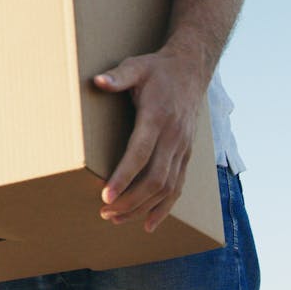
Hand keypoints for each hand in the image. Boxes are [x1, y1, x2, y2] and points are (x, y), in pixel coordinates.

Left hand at [93, 49, 205, 232]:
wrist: (191, 70)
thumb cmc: (157, 70)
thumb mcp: (136, 66)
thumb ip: (118, 76)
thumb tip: (99, 82)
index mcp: (157, 118)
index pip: (140, 153)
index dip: (124, 176)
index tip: (106, 194)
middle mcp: (173, 137)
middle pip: (155, 179)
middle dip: (130, 200)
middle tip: (104, 212)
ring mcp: (182, 148)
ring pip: (167, 188)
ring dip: (142, 208)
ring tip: (116, 219)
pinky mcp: (186, 155)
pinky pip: (178, 187)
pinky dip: (164, 208)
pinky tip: (148, 223)